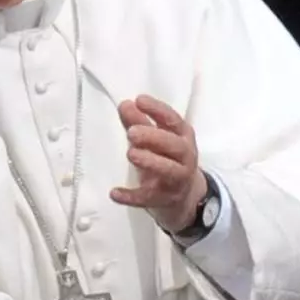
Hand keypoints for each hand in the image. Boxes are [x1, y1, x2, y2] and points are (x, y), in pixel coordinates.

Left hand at [110, 95, 205, 232]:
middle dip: (154, 137)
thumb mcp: (155, 140)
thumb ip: (139, 122)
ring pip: (169, 171)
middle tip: (131, 132)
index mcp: (182, 137)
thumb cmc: (166, 159)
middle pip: (174, 146)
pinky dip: (132, 196)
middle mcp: (185, 158)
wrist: (184, 199)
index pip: (173, 120)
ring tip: (131, 153)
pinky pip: (149, 198)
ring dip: (150, 161)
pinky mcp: (164, 199)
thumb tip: (125, 104)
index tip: (139, 100)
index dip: (158, 110)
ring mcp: (177, 180)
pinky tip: (114, 193)